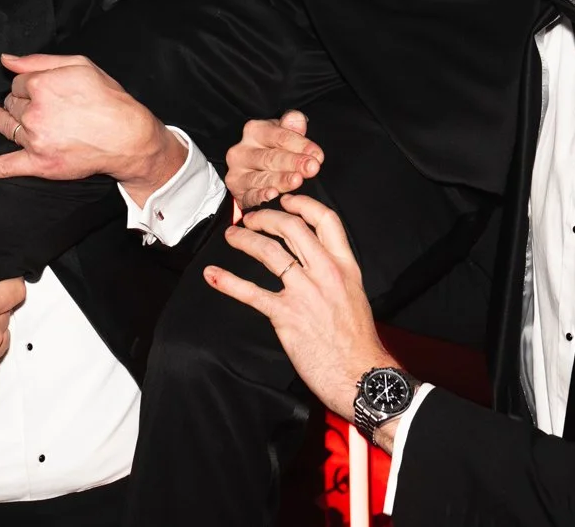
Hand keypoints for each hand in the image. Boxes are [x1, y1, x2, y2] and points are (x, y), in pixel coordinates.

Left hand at [0, 54, 187, 202]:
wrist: (128, 137)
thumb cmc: (109, 101)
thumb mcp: (80, 65)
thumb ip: (39, 60)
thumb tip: (9, 59)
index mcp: (42, 84)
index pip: (19, 82)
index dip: (30, 84)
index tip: (44, 89)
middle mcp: (35, 111)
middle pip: (10, 104)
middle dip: (20, 102)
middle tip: (40, 106)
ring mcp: (35, 139)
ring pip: (5, 126)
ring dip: (2, 121)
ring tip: (2, 118)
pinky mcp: (38, 163)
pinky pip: (3, 165)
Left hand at [205, 196, 400, 446]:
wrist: (360, 374)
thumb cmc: (359, 342)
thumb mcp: (355, 295)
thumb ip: (335, 275)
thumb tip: (315, 264)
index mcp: (345, 266)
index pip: (326, 220)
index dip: (302, 204)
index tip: (286, 201)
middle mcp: (325, 272)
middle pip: (291, 227)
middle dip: (266, 217)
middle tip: (251, 218)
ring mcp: (304, 292)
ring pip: (268, 251)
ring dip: (244, 240)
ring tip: (232, 236)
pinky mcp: (286, 315)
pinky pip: (251, 292)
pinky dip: (228, 281)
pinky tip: (213, 275)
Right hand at [226, 110, 322, 215]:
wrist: (251, 173)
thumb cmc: (271, 150)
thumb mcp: (281, 136)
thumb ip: (291, 129)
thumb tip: (297, 119)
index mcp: (254, 131)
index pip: (279, 137)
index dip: (300, 145)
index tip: (317, 155)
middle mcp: (242, 151)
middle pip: (270, 157)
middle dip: (293, 163)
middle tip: (312, 168)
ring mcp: (237, 173)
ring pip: (261, 177)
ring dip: (281, 180)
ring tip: (297, 180)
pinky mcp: (237, 193)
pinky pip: (249, 196)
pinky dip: (261, 196)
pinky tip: (274, 195)